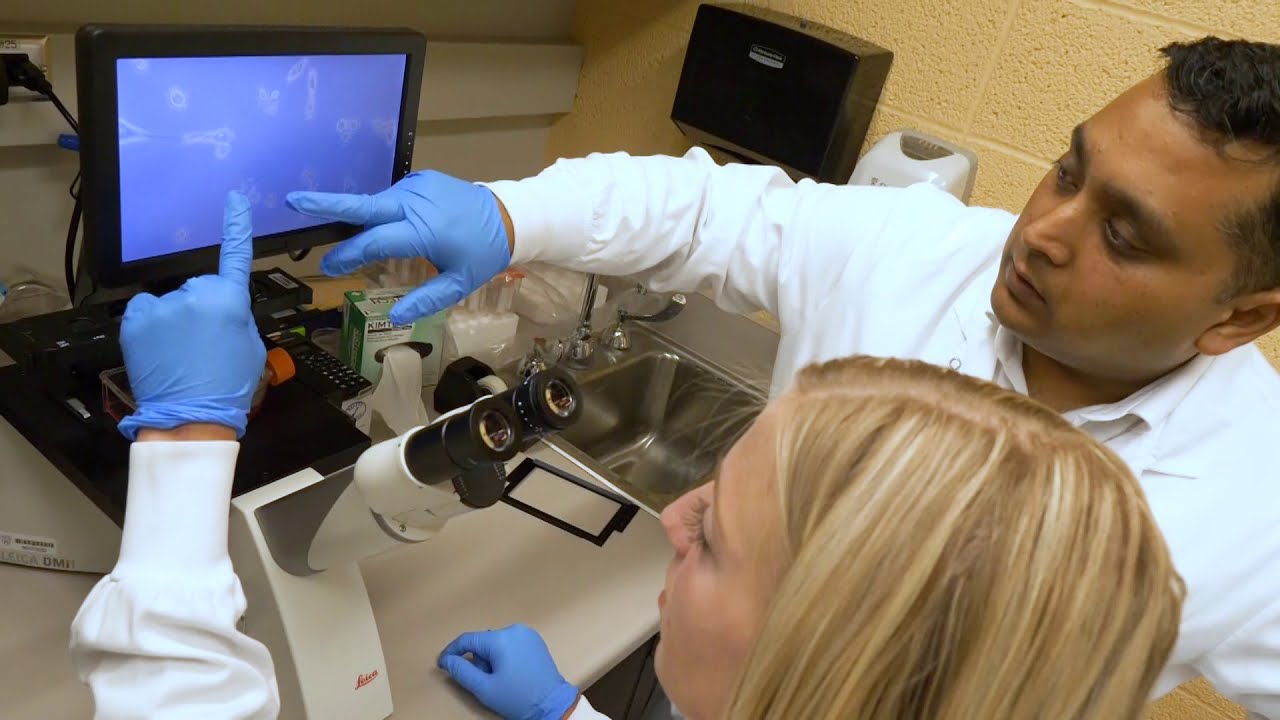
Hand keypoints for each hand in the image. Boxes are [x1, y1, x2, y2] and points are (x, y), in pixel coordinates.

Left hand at [117, 192, 265, 439]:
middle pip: (199, 287)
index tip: (234, 199)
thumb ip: (238, 316)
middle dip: (202, 307)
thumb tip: (222, 307)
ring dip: (175, 319)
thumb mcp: (251, 347)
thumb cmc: (230, 386)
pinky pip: (145, 309)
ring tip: (180, 354)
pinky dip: (150, 324)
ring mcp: (161, 306)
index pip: (235, 254)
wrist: (190, 416)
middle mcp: (194, 294)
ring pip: (171, 301)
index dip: (237, 225)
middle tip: (205, 342)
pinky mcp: (135, 320)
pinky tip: (159, 348)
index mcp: (229, 299)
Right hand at [286, 170, 510, 324]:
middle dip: (326, 203)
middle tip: (293, 201)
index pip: (373, 241)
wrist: (511, 215)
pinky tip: (391, 226)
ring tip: (363, 241)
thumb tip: (393, 317)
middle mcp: (414, 202)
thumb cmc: (484, 253)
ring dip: (366, 220)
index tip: (329, 267)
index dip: (348, 254)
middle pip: (363, 205)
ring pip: (378, 203)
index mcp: (422, 229)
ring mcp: (417, 186)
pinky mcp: (421, 179)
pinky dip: (385, 211)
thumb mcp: (460, 283)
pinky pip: (394, 196)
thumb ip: (426, 299)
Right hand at [438, 624, 579, 719]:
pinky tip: (511, 673)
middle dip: (478, 660)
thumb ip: (462, 672)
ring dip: (491, 659)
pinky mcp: (536, 641)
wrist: (552, 704)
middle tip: (484, 681)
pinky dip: (504, 656)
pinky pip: (511, 644)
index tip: (442, 664)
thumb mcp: (484, 688)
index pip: (467, 639)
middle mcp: (515, 630)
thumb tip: (448, 661)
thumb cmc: (517, 697)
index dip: (451, 652)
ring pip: (497, 643)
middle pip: (483, 642)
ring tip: (500, 679)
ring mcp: (528, 634)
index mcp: (501, 639)